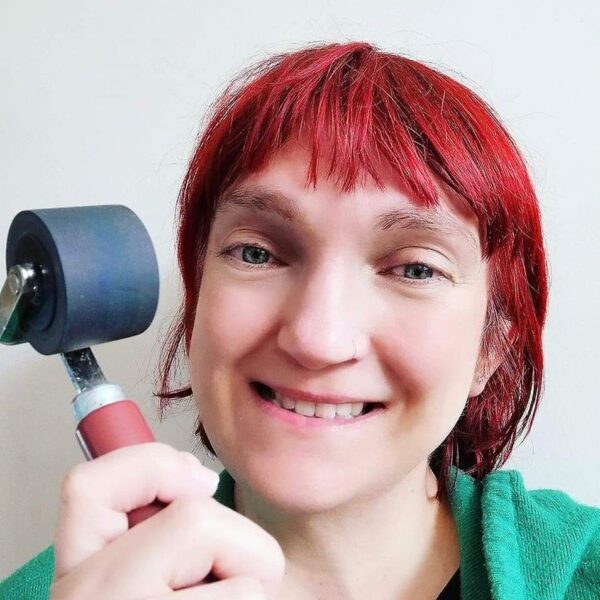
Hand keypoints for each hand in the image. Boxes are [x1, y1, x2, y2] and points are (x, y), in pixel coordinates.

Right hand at [49, 442, 284, 598]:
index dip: (152, 466)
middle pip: (195, 519)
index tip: (198, 481)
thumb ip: (163, 536)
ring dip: (256, 597)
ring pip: (241, 580)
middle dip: (241, 547)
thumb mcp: (149, 581)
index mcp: (82, 577)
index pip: (86, 487)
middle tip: (229, 588)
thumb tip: (200, 485)